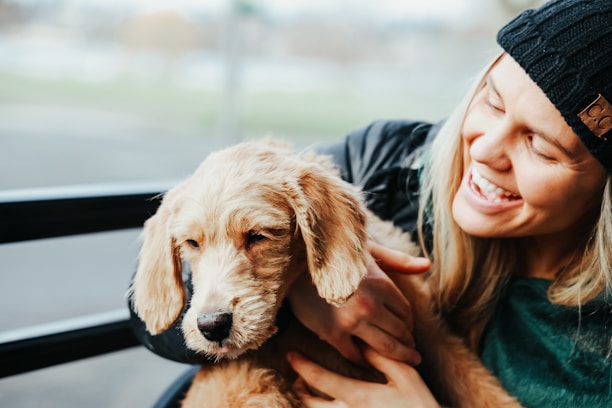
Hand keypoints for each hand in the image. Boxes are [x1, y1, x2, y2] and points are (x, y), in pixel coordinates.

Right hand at [287, 240, 429, 364]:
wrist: (294, 264)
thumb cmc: (332, 255)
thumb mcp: (366, 252)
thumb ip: (398, 261)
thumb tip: (427, 265)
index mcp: (382, 284)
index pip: (406, 312)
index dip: (409, 323)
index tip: (408, 330)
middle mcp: (370, 304)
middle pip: (399, 332)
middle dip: (407, 343)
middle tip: (412, 352)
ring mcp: (351, 321)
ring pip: (383, 348)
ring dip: (396, 357)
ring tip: (402, 360)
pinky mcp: (332, 333)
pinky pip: (354, 355)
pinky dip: (363, 360)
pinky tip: (367, 359)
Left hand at [287, 346, 439, 407]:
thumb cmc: (420, 405)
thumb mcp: (405, 377)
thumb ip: (383, 357)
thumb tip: (364, 342)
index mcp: (359, 397)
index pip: (321, 379)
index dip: (303, 365)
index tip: (291, 355)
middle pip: (309, 405)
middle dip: (299, 390)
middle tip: (297, 379)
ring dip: (307, 404)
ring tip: (306, 392)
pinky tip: (326, 404)